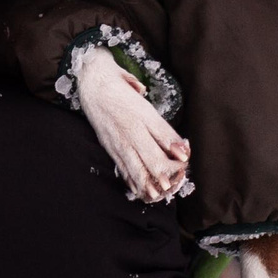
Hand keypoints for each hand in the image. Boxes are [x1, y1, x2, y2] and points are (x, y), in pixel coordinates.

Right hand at [71, 47, 191, 201]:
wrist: (92, 83)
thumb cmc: (120, 87)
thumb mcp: (145, 102)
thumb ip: (162, 126)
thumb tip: (181, 148)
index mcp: (142, 114)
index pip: (163, 135)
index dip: (176, 151)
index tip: (185, 159)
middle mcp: (131, 130)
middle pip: (151, 157)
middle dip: (166, 174)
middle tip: (177, 180)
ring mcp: (119, 142)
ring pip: (136, 169)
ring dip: (150, 184)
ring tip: (160, 194)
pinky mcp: (109, 149)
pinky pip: (123, 170)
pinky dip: (134, 183)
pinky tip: (142, 191)